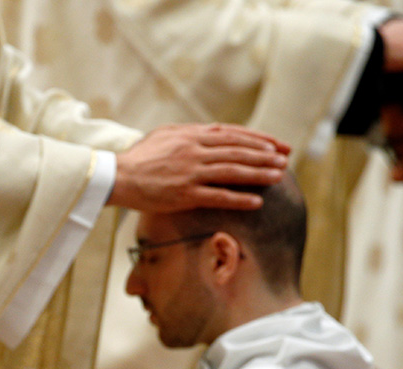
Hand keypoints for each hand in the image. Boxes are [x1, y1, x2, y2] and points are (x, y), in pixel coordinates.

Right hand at [108, 123, 289, 211]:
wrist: (117, 175)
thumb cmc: (139, 157)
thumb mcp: (165, 135)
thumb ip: (190, 133)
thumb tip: (211, 132)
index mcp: (192, 135)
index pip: (233, 135)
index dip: (258, 139)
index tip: (276, 145)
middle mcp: (195, 151)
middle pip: (238, 151)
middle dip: (265, 155)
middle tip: (285, 160)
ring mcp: (191, 173)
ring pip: (233, 171)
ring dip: (259, 174)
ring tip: (278, 177)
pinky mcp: (185, 194)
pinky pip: (218, 196)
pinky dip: (239, 198)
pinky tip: (256, 201)